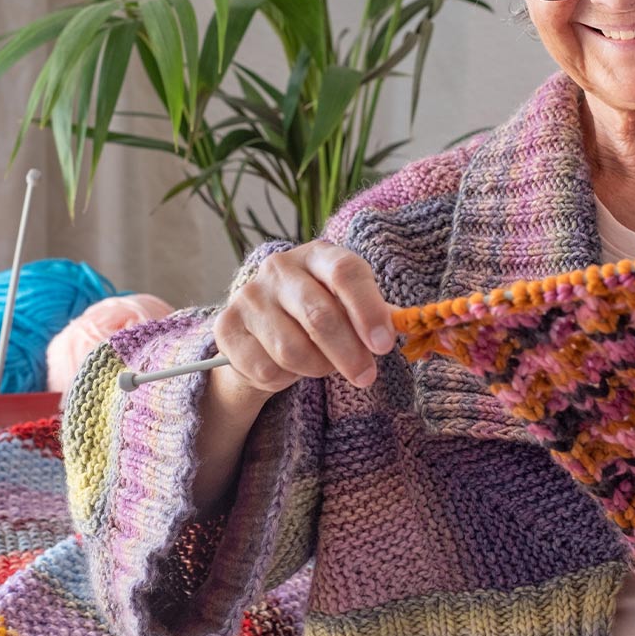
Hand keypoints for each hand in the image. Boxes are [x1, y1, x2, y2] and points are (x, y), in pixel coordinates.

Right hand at [213, 242, 394, 396]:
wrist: (264, 328)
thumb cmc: (320, 312)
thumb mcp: (350, 305)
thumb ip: (377, 314)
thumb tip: (408, 324)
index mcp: (318, 255)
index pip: (345, 273)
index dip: (368, 310)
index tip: (383, 345)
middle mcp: (279, 267)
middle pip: (320, 315)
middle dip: (349, 354)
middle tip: (365, 376)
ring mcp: (249, 295)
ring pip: (292, 350)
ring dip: (316, 368)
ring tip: (322, 366)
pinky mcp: (226, 326)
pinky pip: (265, 368)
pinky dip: (284, 380)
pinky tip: (288, 369)